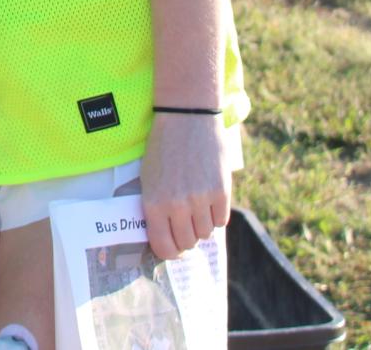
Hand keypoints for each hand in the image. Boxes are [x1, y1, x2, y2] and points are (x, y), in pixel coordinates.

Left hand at [139, 112, 231, 259]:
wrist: (187, 119)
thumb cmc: (163, 148)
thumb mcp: (149, 178)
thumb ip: (155, 208)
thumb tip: (165, 237)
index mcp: (154, 203)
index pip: (164, 247)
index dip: (169, 252)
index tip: (173, 248)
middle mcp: (177, 205)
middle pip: (187, 242)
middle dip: (186, 238)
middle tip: (185, 225)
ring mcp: (200, 200)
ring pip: (205, 234)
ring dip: (201, 225)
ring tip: (196, 206)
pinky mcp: (221, 192)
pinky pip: (221, 221)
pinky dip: (216, 215)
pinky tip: (209, 200)